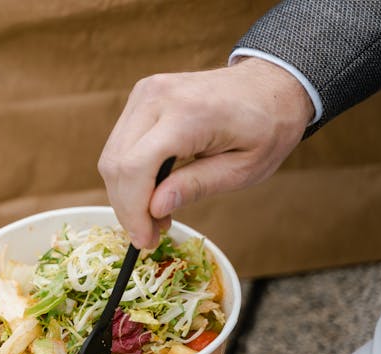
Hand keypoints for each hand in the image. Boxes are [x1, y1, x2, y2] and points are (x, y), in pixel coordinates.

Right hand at [98, 57, 313, 248]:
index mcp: (188, 114)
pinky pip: (119, 145)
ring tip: (154, 215)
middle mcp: (158, 97)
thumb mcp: (242, 169)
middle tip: (149, 235)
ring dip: (125, 194)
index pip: (136, 166)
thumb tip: (155, 208)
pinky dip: (128, 174)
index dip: (133, 210)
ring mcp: (145, 93)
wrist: (269, 85)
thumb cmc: (266, 128)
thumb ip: (197, 186)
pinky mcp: (141, 96)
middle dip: (126, 207)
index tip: (144, 241)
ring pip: (111, 156)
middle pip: (116, 163)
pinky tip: (152, 191)